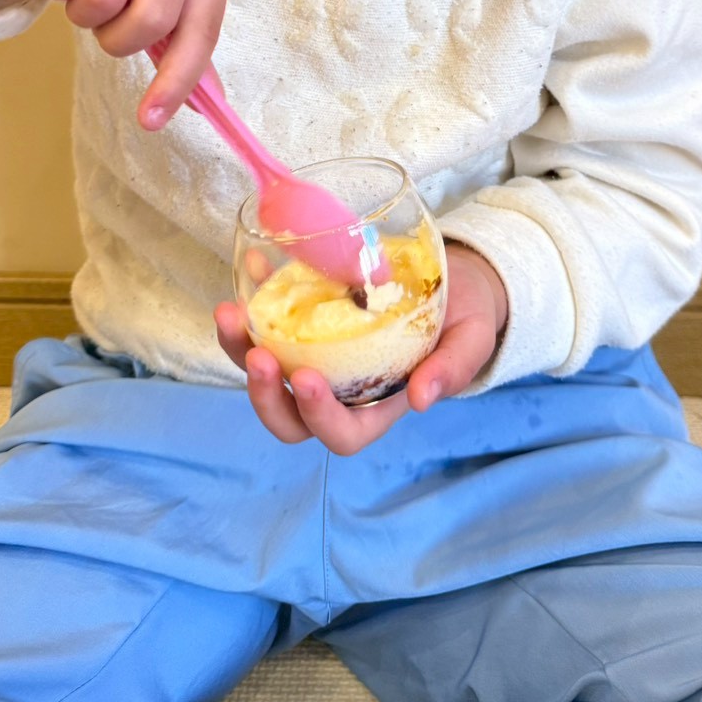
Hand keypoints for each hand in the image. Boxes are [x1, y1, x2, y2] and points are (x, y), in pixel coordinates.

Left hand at [214, 243, 507, 454]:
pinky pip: (269, 323)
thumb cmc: (463, 319)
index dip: (319, 417)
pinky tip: (253, 267)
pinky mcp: (303, 324)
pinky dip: (255, 300)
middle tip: (256, 353)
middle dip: (263, 395)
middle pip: (288, 419)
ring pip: (267, 373)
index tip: (309, 379)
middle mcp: (339, 392)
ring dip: (239, 349)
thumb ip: (452, 368)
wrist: (454, 283)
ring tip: (230, 313)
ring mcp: (316, 358)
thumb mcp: (471, 339)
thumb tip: (424, 399)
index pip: (341, 435)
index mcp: (378, 407)